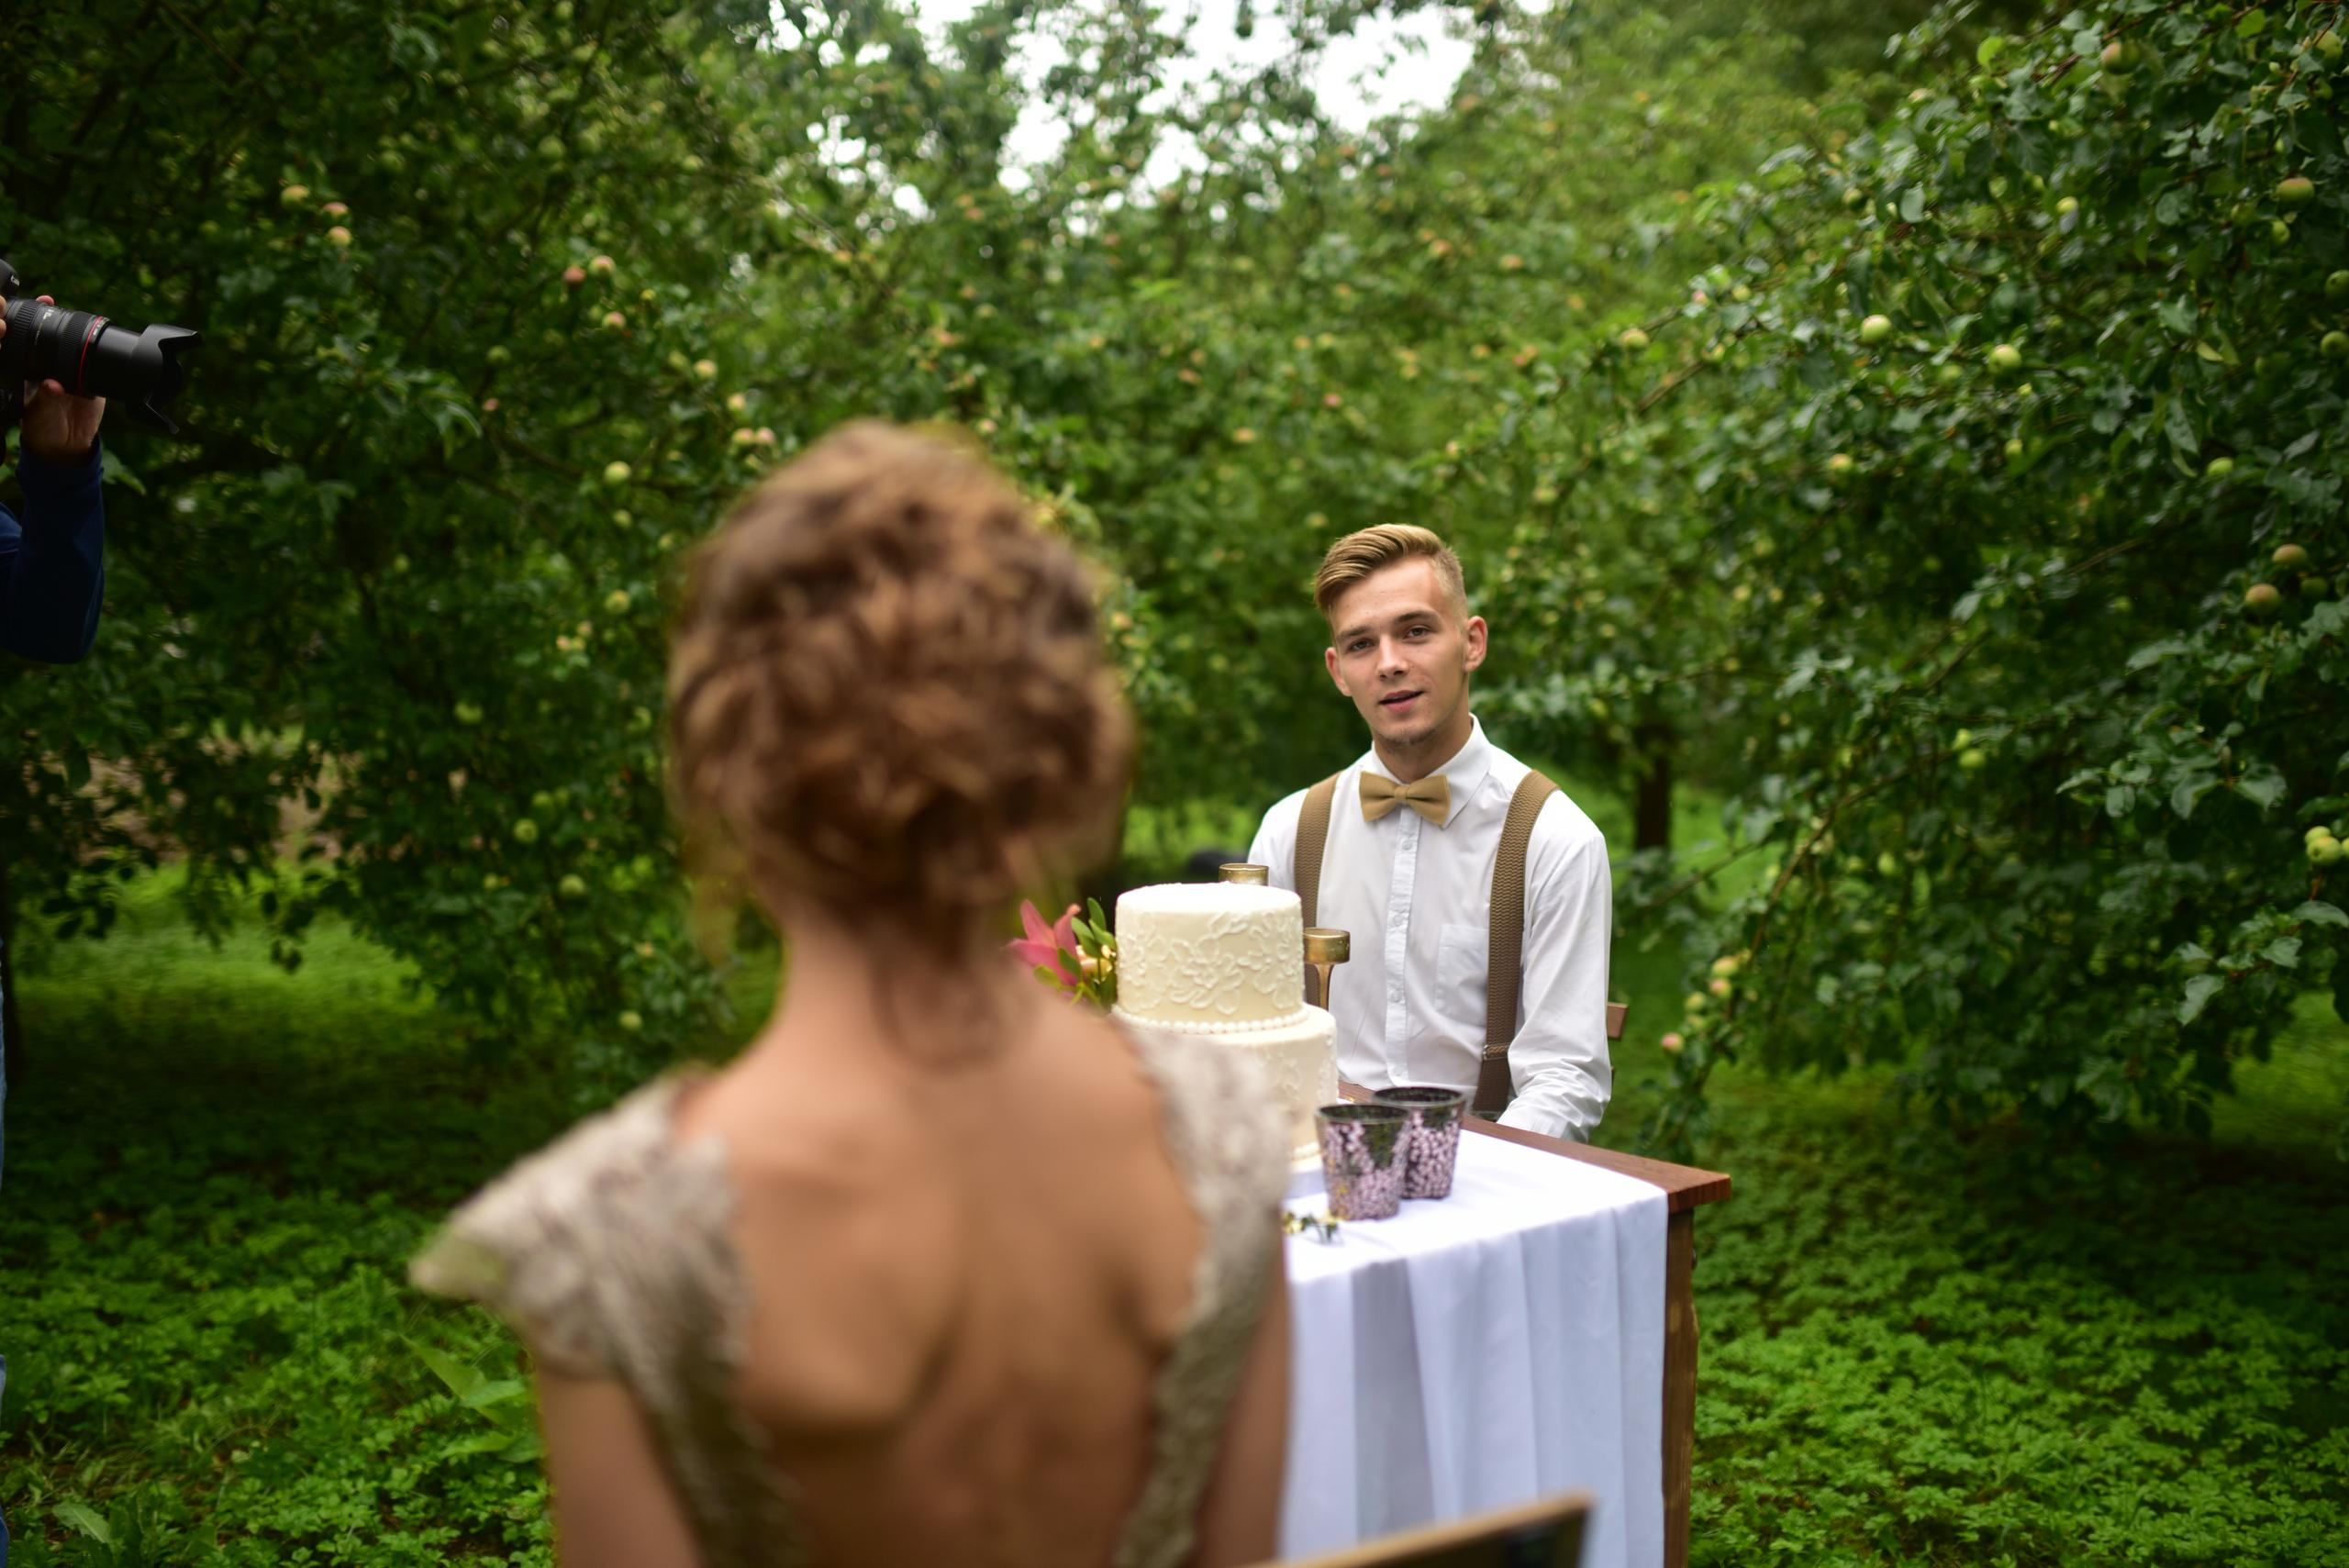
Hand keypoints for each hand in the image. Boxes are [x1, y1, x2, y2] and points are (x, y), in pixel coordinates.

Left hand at [2, 294, 107, 463]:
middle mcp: (44, 366)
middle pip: (42, 336)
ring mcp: (67, 370)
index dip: (17, 326)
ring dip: (64, 323)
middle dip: (42, 316)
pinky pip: (92, 360)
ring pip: (65, 343)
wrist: (67, 445)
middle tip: (46, 302)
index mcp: (27, 372)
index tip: (17, 312)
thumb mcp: (39, 415)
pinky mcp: (90, 378)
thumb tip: (53, 385)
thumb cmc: (42, 428)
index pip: (21, 344)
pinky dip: (92, 345)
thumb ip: (47, 400)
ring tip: (55, 305)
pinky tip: (91, 330)